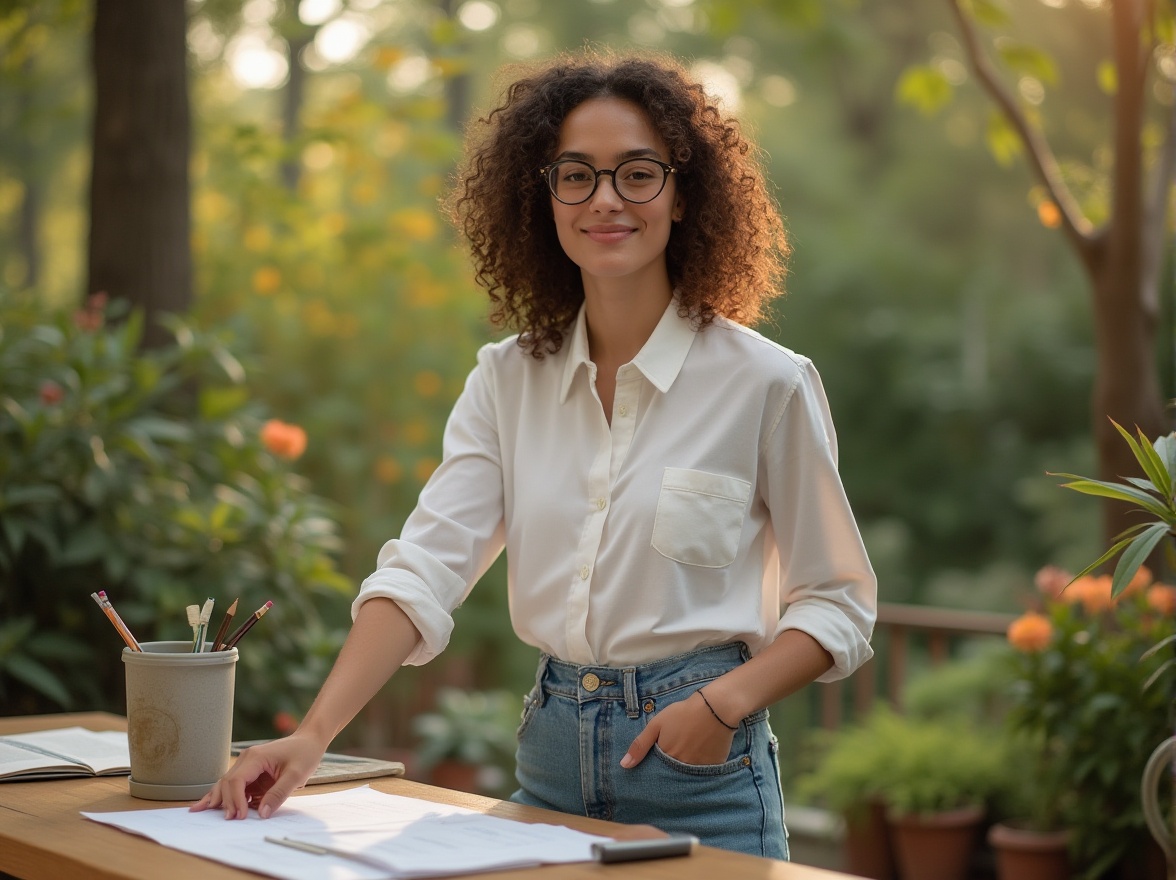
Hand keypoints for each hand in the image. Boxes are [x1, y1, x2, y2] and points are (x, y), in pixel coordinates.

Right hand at [189, 733, 323, 818]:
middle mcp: (246, 759)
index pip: (236, 781)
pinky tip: (211, 805)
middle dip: (226, 803)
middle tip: (229, 821)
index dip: (235, 800)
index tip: (239, 817)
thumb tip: (261, 814)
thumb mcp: (296, 775)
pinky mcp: (251, 772)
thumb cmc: (304, 753)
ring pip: (226, 783)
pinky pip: (235, 785)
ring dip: (218, 798)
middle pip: (227, 783)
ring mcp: (247, 765)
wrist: (309, 741)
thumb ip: (278, 794)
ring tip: (200, 811)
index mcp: (256, 757)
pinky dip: (225, 796)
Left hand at [620, 691, 734, 768]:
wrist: (715, 708)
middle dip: (670, 770)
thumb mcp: (657, 724)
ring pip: (688, 776)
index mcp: (667, 759)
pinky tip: (701, 753)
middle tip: (675, 754)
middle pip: (672, 776)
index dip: (656, 768)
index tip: (656, 764)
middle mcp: (682, 769)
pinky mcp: (714, 767)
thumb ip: (640, 745)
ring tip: (688, 754)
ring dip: (685, 769)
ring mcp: (699, 770)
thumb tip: (624, 765)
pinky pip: (704, 772)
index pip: (657, 773)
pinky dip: (700, 767)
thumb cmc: (683, 714)